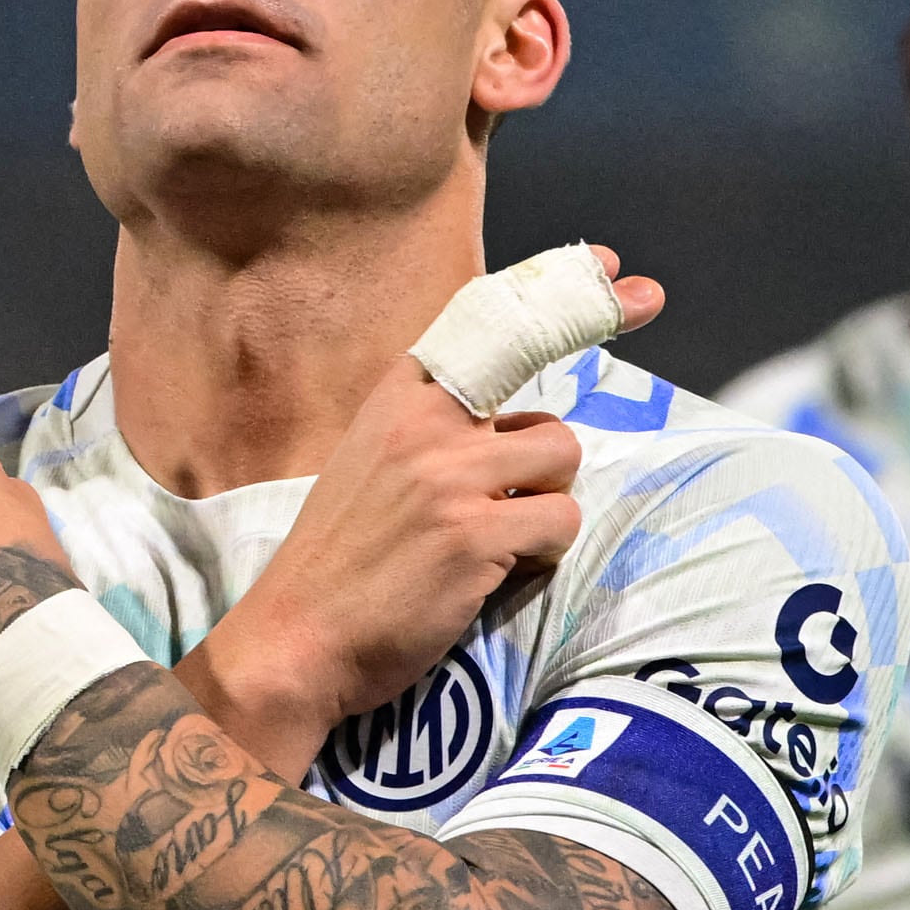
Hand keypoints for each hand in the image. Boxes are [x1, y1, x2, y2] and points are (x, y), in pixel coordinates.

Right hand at [211, 248, 663, 730]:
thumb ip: (431, 430)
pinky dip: (543, 553)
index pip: (486, 317)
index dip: (560, 288)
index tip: (614, 270)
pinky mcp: (476, 534)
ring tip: (497, 538)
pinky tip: (496, 573)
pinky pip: (560, 521)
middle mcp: (424, 421)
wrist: (296, 639)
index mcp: (398, 398)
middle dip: (549, 442)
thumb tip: (508, 424)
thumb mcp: (371, 464)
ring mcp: (450, 476)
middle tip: (553, 456)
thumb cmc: (341, 562)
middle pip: (542, 388)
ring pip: (562, 453)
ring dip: (546, 499)